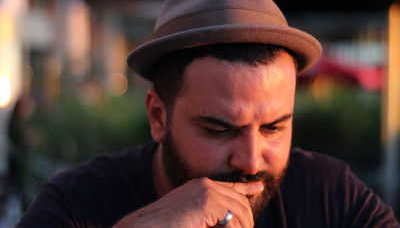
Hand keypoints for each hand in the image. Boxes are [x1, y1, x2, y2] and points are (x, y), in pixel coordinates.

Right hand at [113, 177, 263, 227]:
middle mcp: (205, 184)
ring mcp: (207, 190)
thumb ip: (210, 215)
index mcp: (201, 187)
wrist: (144, 227)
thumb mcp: (193, 217)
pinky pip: (233, 221)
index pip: (231, 186)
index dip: (247, 188)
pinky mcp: (207, 201)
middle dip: (246, 221)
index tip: (259, 187)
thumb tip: (227, 220)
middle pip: (241, 203)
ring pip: (241, 213)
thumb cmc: (165, 227)